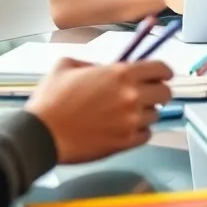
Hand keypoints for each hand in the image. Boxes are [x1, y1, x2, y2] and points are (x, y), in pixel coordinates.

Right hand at [26, 58, 173, 163]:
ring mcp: (130, 121)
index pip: (160, 69)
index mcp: (121, 74)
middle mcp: (132, 97)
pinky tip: (125, 128)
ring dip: (145, 113)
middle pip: (165, 93)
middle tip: (146, 95)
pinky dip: (139, 131)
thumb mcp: (66, 66)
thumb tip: (103, 69)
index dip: (163, 71)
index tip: (162, 75)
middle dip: (158, 92)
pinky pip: (146, 135)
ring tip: (127, 113)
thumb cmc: (51, 99)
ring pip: (154, 115)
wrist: (41, 134)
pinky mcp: (125, 142)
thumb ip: (91, 64)